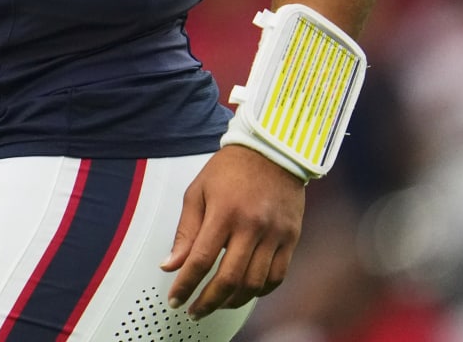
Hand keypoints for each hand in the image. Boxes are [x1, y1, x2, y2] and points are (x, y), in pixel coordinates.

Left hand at [160, 146, 305, 317]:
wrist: (272, 151)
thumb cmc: (231, 169)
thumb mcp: (198, 192)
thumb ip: (185, 231)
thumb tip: (171, 264)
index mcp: (224, 212)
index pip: (201, 260)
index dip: (186, 284)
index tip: (176, 299)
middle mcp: (251, 225)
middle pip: (229, 278)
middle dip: (208, 302)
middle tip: (195, 311)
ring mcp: (274, 234)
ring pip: (254, 283)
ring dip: (233, 301)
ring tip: (218, 303)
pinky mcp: (291, 238)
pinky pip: (277, 277)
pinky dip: (260, 291)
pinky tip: (245, 292)